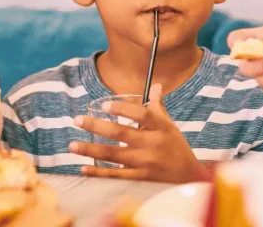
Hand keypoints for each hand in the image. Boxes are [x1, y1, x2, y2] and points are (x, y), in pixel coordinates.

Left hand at [69, 84, 208, 182]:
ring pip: (114, 154)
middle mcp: (152, 143)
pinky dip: (99, 173)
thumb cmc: (176, 147)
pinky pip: (116, 175)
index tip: (104, 105)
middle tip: (77, 120)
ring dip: (91, 149)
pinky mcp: (140, 178)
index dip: (123, 108)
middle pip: (121, 133)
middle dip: (97, 126)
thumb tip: (155, 85)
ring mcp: (145, 163)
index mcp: (160, 127)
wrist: (190, 178)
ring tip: (72, 145)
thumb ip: (158, 106)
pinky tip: (84, 168)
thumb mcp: (169, 125)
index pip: (141, 114)